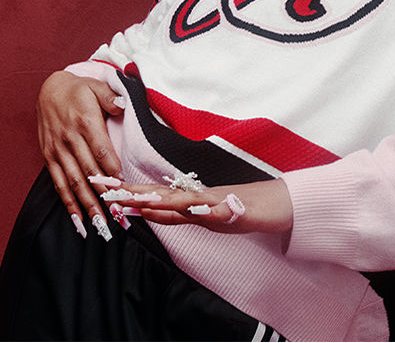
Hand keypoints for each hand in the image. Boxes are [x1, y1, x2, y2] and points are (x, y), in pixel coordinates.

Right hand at [36, 70, 124, 229]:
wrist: (50, 90)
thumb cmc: (79, 90)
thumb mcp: (96, 86)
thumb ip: (110, 96)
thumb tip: (121, 105)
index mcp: (85, 122)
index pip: (101, 150)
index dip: (111, 169)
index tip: (123, 186)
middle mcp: (70, 139)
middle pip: (88, 171)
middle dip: (103, 194)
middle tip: (118, 213)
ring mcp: (58, 150)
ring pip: (73, 182)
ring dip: (87, 204)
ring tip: (100, 223)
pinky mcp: (50, 157)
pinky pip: (58, 184)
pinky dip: (68, 203)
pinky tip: (78, 219)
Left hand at [108, 178, 293, 234]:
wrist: (280, 201)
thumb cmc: (246, 207)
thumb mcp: (210, 215)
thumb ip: (185, 213)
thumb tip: (154, 212)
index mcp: (193, 201)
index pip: (156, 196)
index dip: (131, 193)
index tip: (106, 188)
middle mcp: (199, 199)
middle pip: (162, 195)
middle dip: (133, 193)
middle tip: (105, 189)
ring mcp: (216, 203)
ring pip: (184, 201)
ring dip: (160, 200)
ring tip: (137, 200)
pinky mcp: (235, 210)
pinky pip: (215, 211)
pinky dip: (201, 209)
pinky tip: (191, 208)